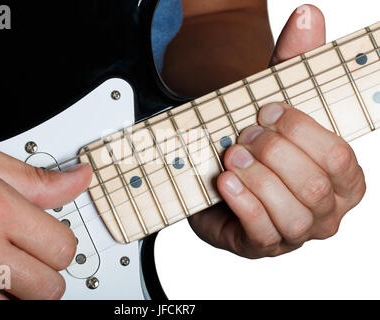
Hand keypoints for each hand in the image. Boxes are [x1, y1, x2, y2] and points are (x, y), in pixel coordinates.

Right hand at [0, 132, 91, 298]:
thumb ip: (37, 180)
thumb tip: (79, 180)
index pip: (62, 248)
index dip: (63, 243)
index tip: (53, 237)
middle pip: (48, 288)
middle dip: (48, 273)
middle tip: (35, 257)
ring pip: (17, 309)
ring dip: (20, 293)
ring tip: (8, 271)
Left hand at [188, 5, 365, 257]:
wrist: (219, 171)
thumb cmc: (256, 141)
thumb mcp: (276, 101)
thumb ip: (294, 62)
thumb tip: (307, 14)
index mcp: (344, 176)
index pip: (337, 156)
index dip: (299, 130)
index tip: (266, 111)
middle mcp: (328, 209)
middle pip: (315, 185)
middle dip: (274, 154)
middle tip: (244, 136)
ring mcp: (297, 232)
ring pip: (292, 213)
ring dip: (258, 179)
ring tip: (232, 157)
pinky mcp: (264, 245)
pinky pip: (262, 232)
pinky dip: (242, 202)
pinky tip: (226, 182)